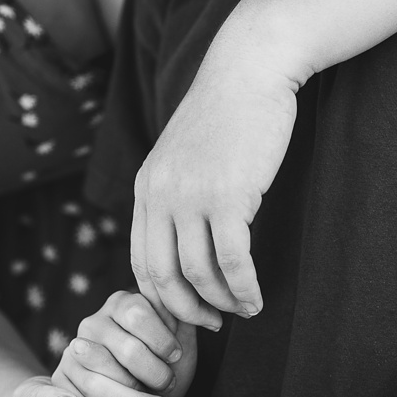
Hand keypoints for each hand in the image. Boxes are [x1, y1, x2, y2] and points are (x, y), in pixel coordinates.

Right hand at [54, 291, 197, 396]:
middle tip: (167, 385)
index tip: (176, 356)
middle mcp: (93, 322)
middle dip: (156, 374)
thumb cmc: (162, 372)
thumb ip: (188, 324)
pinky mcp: (64, 377)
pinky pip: (92, 396)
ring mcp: (74, 350)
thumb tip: (211, 317)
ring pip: (109, 374)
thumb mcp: (179, 344)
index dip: (163, 341)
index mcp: (121, 304)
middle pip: (127, 349)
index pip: (139, 313)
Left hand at [132, 39, 298, 327]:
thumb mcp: (184, 155)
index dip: (162, 297)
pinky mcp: (228, 196)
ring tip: (242, 310)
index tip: (187, 313)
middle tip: (211, 326)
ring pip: (198, 273)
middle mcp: (159, 195)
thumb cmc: (227, 115)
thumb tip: (186, 237)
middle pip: (162, 276)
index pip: (141, 260)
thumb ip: (177, 192)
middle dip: (186, 311)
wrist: (249, 70)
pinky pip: (233, 260)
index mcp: (146, 188)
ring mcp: (191, 196)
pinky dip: (243, 288)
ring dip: (221, 302)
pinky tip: (256, 297)